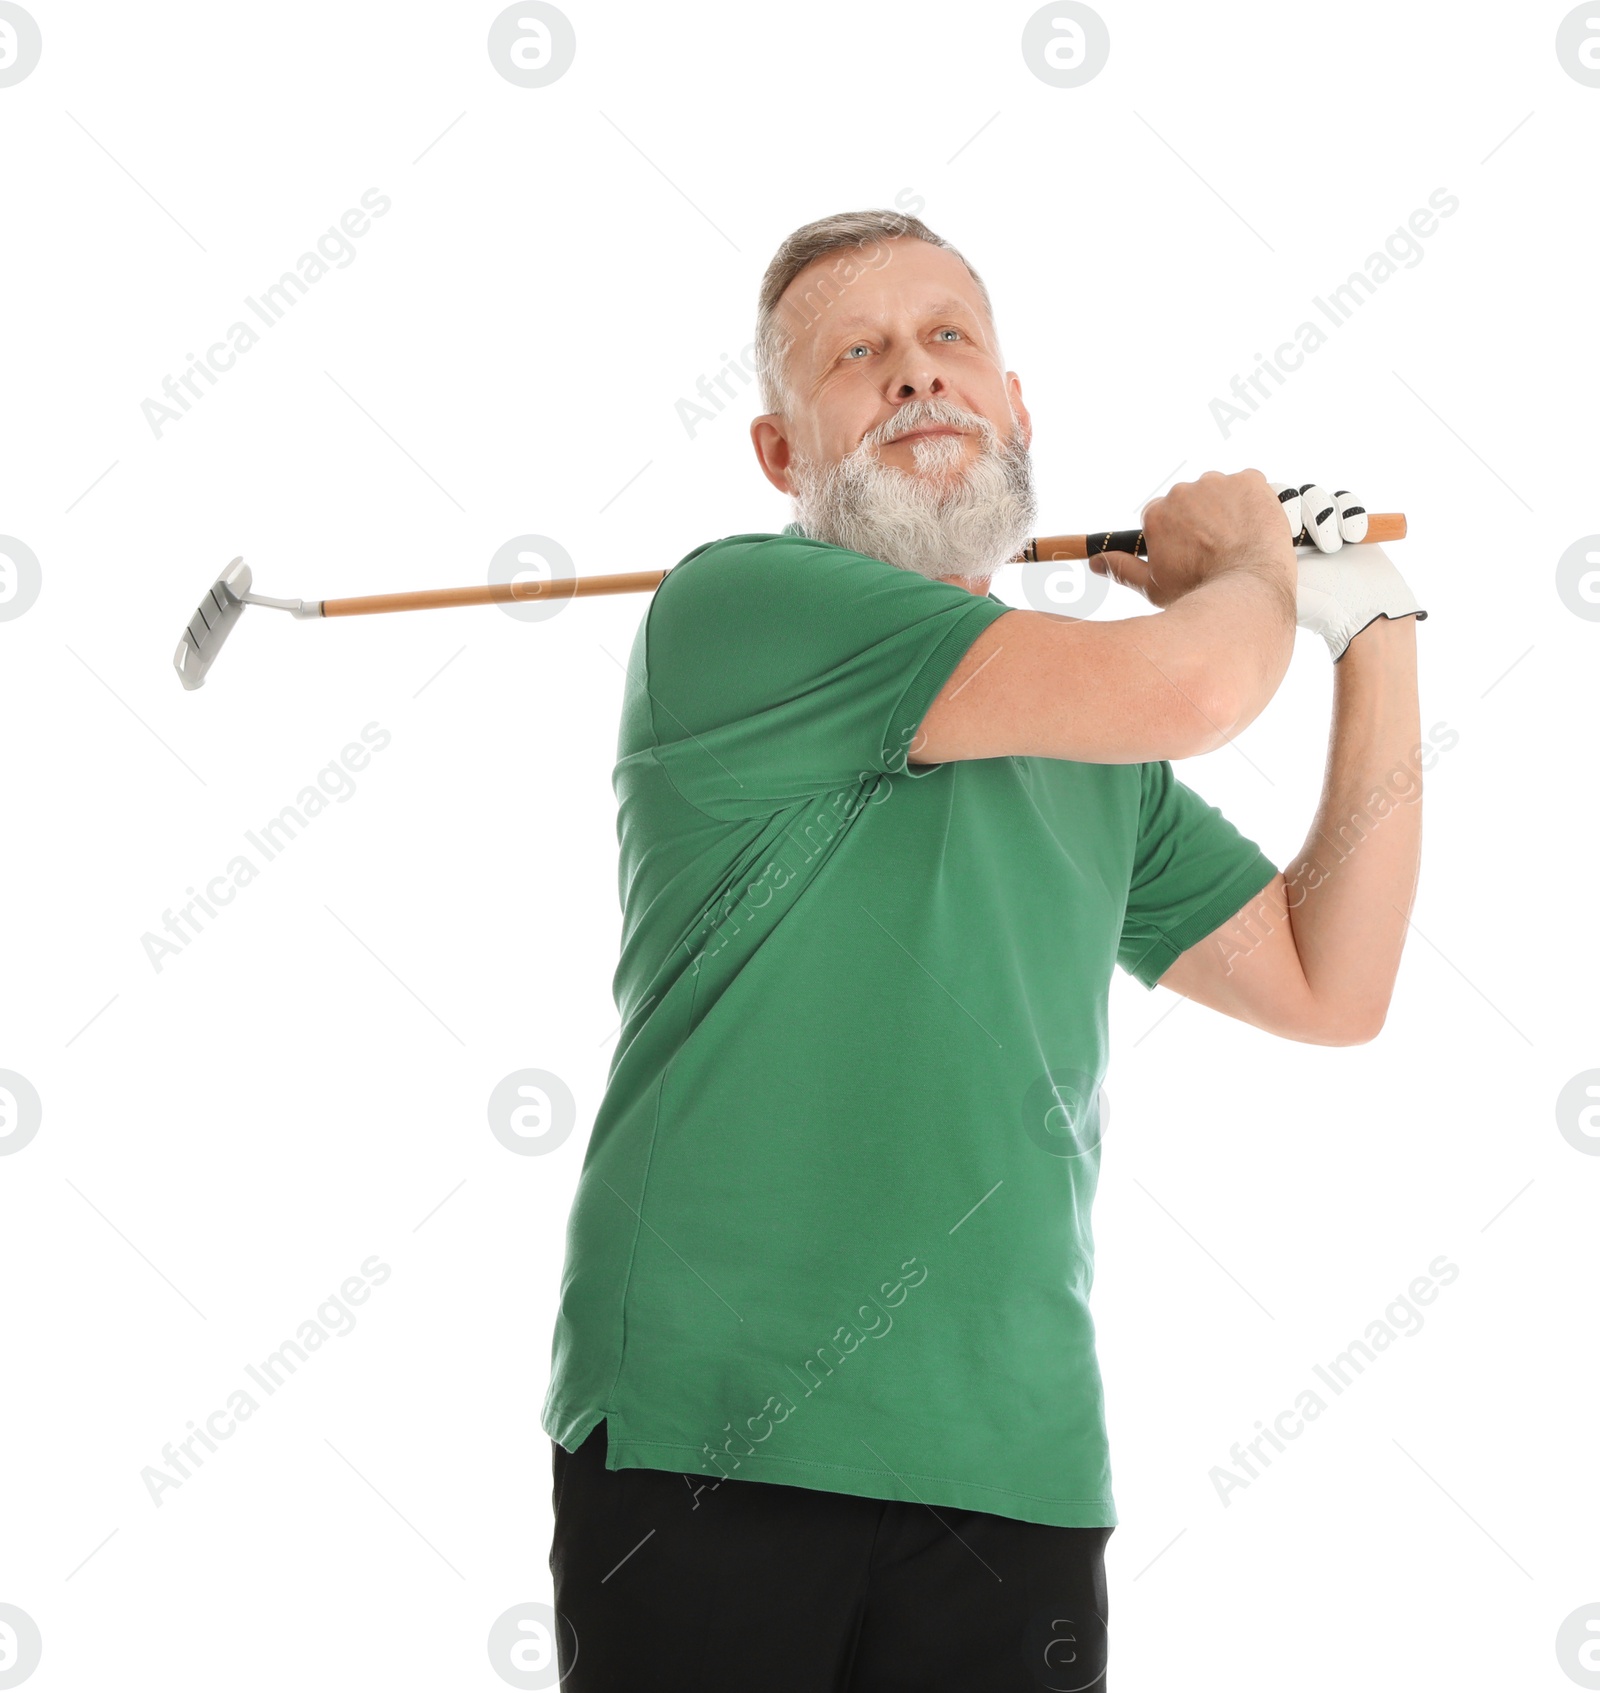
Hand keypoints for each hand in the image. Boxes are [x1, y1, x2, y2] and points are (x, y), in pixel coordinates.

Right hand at [1088, 469, 1295, 608]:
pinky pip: (1248, 484)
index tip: (1188, 552)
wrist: (1248, 588)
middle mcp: (1183, 492)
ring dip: (1224, 511)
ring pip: (1218, 492)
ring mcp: (1218, 483)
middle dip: (1199, 521)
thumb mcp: (1152, 586)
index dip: (1175, 536)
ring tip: (1236, 541)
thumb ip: (1121, 568)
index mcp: (1157, 515)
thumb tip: (1096, 561)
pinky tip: (1253, 527)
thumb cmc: (1199, 591)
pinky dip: (1251, 502)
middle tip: (1214, 551)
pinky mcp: (1250, 480)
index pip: (1160, 516)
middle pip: (1189, 502)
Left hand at [1271, 480, 1427, 658]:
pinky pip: (1346, 501)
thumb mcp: (1280, 579)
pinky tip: (1353, 537)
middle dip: (1300, 510)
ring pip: (1317, 495)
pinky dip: (1351, 514)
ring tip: (1331, 547)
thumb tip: (1240, 529)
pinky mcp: (1349, 523)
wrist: (1358, 613)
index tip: (1284, 532)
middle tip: (1303, 535)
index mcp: (1271, 541)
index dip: (1274, 507)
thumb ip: (1263, 553)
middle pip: (1291, 495)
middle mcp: (1294, 530)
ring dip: (1325, 516)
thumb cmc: (1314, 604)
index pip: (1264, 505)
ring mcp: (1321, 525)